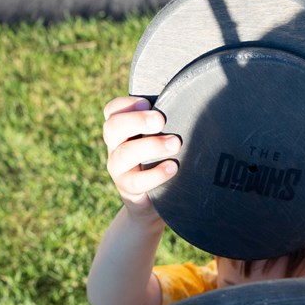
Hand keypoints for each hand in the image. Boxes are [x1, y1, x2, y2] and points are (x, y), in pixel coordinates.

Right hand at [102, 96, 181, 219]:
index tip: (148, 102)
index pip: (112, 111)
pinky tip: (172, 168)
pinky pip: (136, 181)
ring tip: (175, 144)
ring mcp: (118, 169)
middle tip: (160, 120)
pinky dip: (155, 174)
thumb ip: (164, 124)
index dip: (126, 104)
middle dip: (137, 121)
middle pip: (113, 128)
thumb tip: (192, 103)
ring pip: (123, 154)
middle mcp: (115, 147)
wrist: (156, 202)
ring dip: (150, 146)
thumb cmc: (162, 161)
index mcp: (122, 130)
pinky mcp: (128, 189)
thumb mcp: (160, 139)